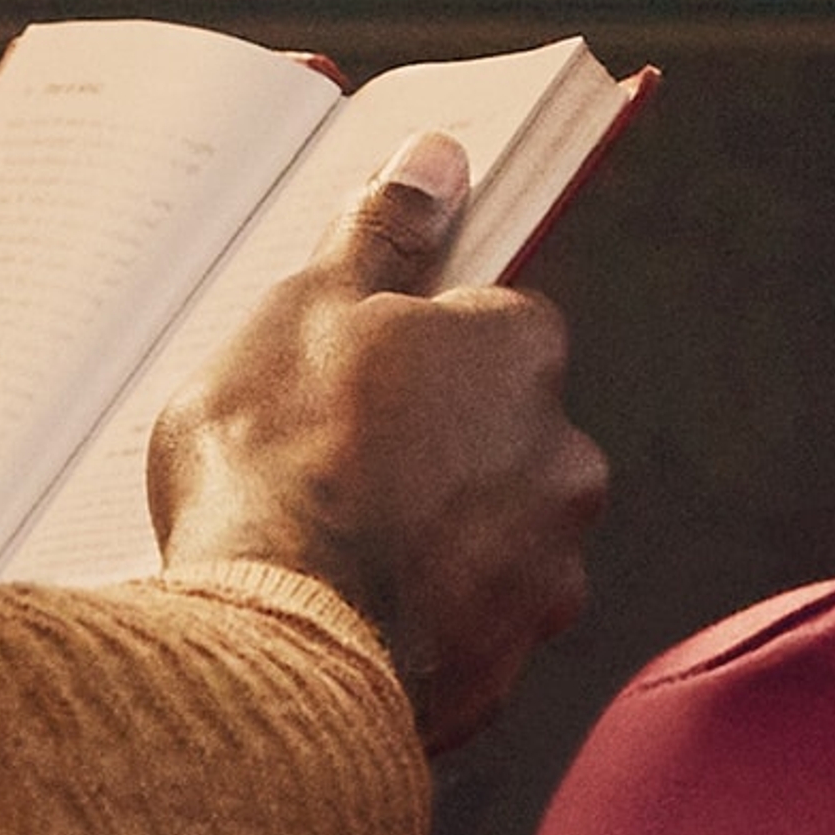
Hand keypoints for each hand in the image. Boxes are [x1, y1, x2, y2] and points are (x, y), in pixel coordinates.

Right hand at [149, 132, 611, 755]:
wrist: (269, 648)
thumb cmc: (277, 463)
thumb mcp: (305, 313)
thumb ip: (382, 236)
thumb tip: (436, 162)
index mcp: (522, 355)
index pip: (500, 324)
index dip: (425, 343)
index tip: (364, 368)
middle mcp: (565, 462)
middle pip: (504, 435)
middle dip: (438, 447)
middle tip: (335, 464)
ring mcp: (546, 574)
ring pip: (494, 539)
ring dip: (437, 542)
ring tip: (334, 553)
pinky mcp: (511, 671)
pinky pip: (470, 632)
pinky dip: (424, 626)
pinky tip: (352, 622)